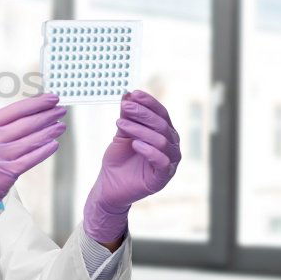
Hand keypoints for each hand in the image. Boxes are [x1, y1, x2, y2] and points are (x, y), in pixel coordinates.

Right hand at [0, 92, 66, 243]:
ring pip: (30, 140)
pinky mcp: (5, 174)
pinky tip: (54, 144)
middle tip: (61, 110)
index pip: (13, 110)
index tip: (51, 98)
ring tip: (61, 126)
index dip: (35, 103)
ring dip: (49, 132)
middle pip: (25, 123)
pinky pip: (30, 159)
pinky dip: (44, 151)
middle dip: (46, 115)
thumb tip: (29, 116)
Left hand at [83, 90, 181, 242]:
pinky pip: (162, 162)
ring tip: (121, 124)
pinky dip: (149, 150)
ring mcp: (169, 162)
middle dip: (142, 113)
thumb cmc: (118, 159)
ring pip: (161, 141)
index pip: (161, 113)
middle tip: (125, 107)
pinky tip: (135, 144)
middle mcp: (171, 146)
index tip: (134, 93)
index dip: (149, 102)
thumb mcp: (122, 133)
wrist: (109, 185)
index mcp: (163, 133)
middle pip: (162, 125)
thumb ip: (127, 116)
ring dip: (140, 130)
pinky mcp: (162, 178)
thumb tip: (128, 94)